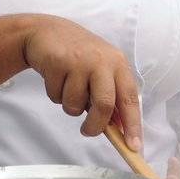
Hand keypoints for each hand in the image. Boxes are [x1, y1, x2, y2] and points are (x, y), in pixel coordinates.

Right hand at [21, 16, 142, 147]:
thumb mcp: (100, 70)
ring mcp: (79, 61)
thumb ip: (110, 95)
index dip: (133, 125)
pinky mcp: (57, 63)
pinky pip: (56, 96)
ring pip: (76, 104)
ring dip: (70, 106)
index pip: (130, 98)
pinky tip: (56, 78)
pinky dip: (55, 95)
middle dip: (95, 125)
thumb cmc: (78, 56)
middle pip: (105, 105)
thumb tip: (119, 128)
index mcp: (118, 64)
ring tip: (67, 88)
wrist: (46, 31)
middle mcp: (102, 61)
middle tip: (88, 131)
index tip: (133, 146)